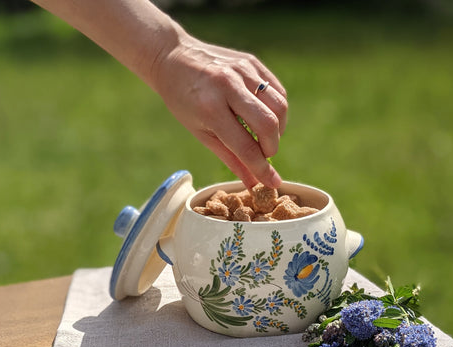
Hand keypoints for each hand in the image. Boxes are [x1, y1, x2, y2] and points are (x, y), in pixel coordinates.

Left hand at [152, 34, 287, 188]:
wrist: (172, 57)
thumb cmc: (183, 101)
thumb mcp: (201, 133)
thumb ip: (230, 158)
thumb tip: (253, 183)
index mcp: (210, 109)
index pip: (245, 146)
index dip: (262, 168)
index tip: (273, 183)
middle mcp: (228, 86)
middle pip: (269, 124)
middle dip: (272, 148)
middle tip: (264, 155)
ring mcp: (242, 70)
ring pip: (279, 106)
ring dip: (278, 129)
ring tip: (266, 137)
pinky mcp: (251, 61)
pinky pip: (277, 90)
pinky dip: (277, 110)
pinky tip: (266, 118)